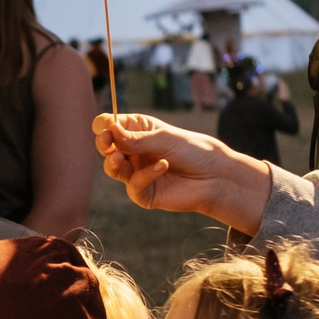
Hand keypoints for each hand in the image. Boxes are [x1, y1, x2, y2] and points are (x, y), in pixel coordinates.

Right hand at [93, 113, 270, 232]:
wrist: (215, 176)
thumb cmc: (192, 150)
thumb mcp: (163, 138)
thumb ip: (136, 139)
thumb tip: (109, 131)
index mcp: (137, 131)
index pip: (110, 125)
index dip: (104, 127)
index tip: (106, 129)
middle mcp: (134, 151)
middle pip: (105, 147)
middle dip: (103, 145)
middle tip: (107, 143)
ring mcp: (137, 172)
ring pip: (112, 168)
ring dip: (113, 163)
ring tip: (119, 159)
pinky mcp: (144, 193)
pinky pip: (133, 185)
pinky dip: (144, 176)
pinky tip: (162, 167)